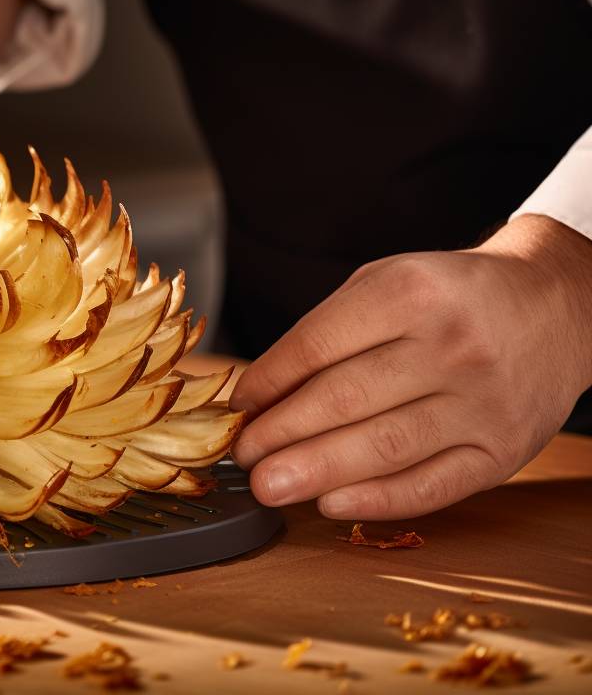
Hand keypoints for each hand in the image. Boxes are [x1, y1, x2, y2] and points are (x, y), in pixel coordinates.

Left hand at [228, 214, 591, 519]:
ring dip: (315, 471)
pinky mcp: (504, 451)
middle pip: (345, 399)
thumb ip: (325, 334)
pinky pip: (433, 485)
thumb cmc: (447, 297)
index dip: (268, 382)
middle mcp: (450, 346)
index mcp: (409, 294)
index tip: (237, 408)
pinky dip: (377, 499)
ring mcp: (481, 402)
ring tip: (267, 486)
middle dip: (281, 434)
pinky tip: (330, 503)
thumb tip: (258, 397)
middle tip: (241, 457)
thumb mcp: (384, 286)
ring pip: (384, 446)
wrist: (553, 307)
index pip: (317, 345)